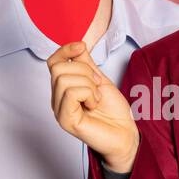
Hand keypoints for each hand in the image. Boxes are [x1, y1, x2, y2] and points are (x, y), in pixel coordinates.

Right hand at [47, 42, 139, 171]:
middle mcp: (57, 99)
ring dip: (88, 85)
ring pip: (64, 79)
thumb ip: (86, 64)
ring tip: (96, 98)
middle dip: (83, 71)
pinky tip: (93, 105)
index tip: (81, 47)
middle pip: (58, 68)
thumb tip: (77, 45)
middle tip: (97, 86)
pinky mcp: (65, 120)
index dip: (65, 50)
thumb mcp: (99, 79)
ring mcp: (59, 110)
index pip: (53, 62)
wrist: (125, 133)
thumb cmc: (113, 111)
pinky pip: (71, 93)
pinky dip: (88, 94)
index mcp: (63, 88)